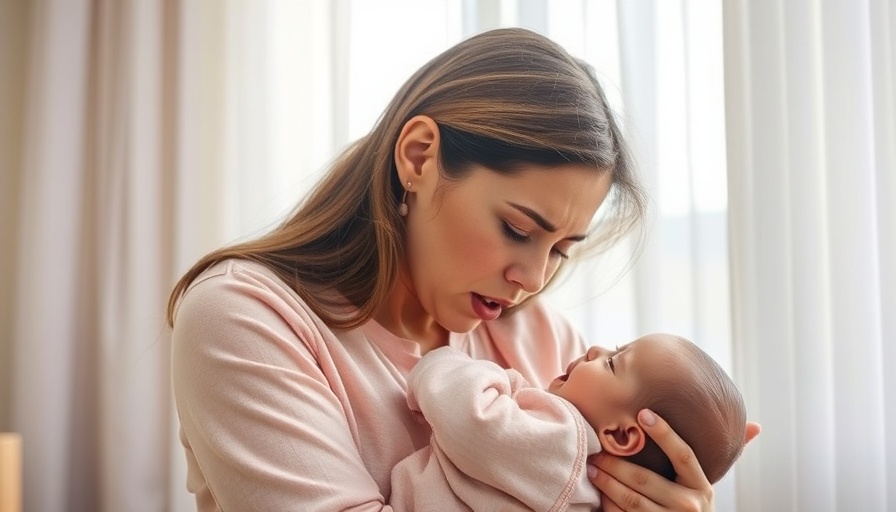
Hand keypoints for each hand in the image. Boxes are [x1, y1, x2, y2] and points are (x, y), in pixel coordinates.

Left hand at [588, 409, 761, 510]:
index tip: (643, 413)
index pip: (684, 454)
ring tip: (591, 467)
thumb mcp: (706, 485)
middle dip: (615, 463)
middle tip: (596, 449)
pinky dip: (607, 504)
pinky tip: (597, 492)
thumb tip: (757, 426)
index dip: (664, 432)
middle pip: (645, 480)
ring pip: (630, 501)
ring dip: (606, 482)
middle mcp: (689, 508)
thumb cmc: (692, 507)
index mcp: (702, 488)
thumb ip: (724, 455)